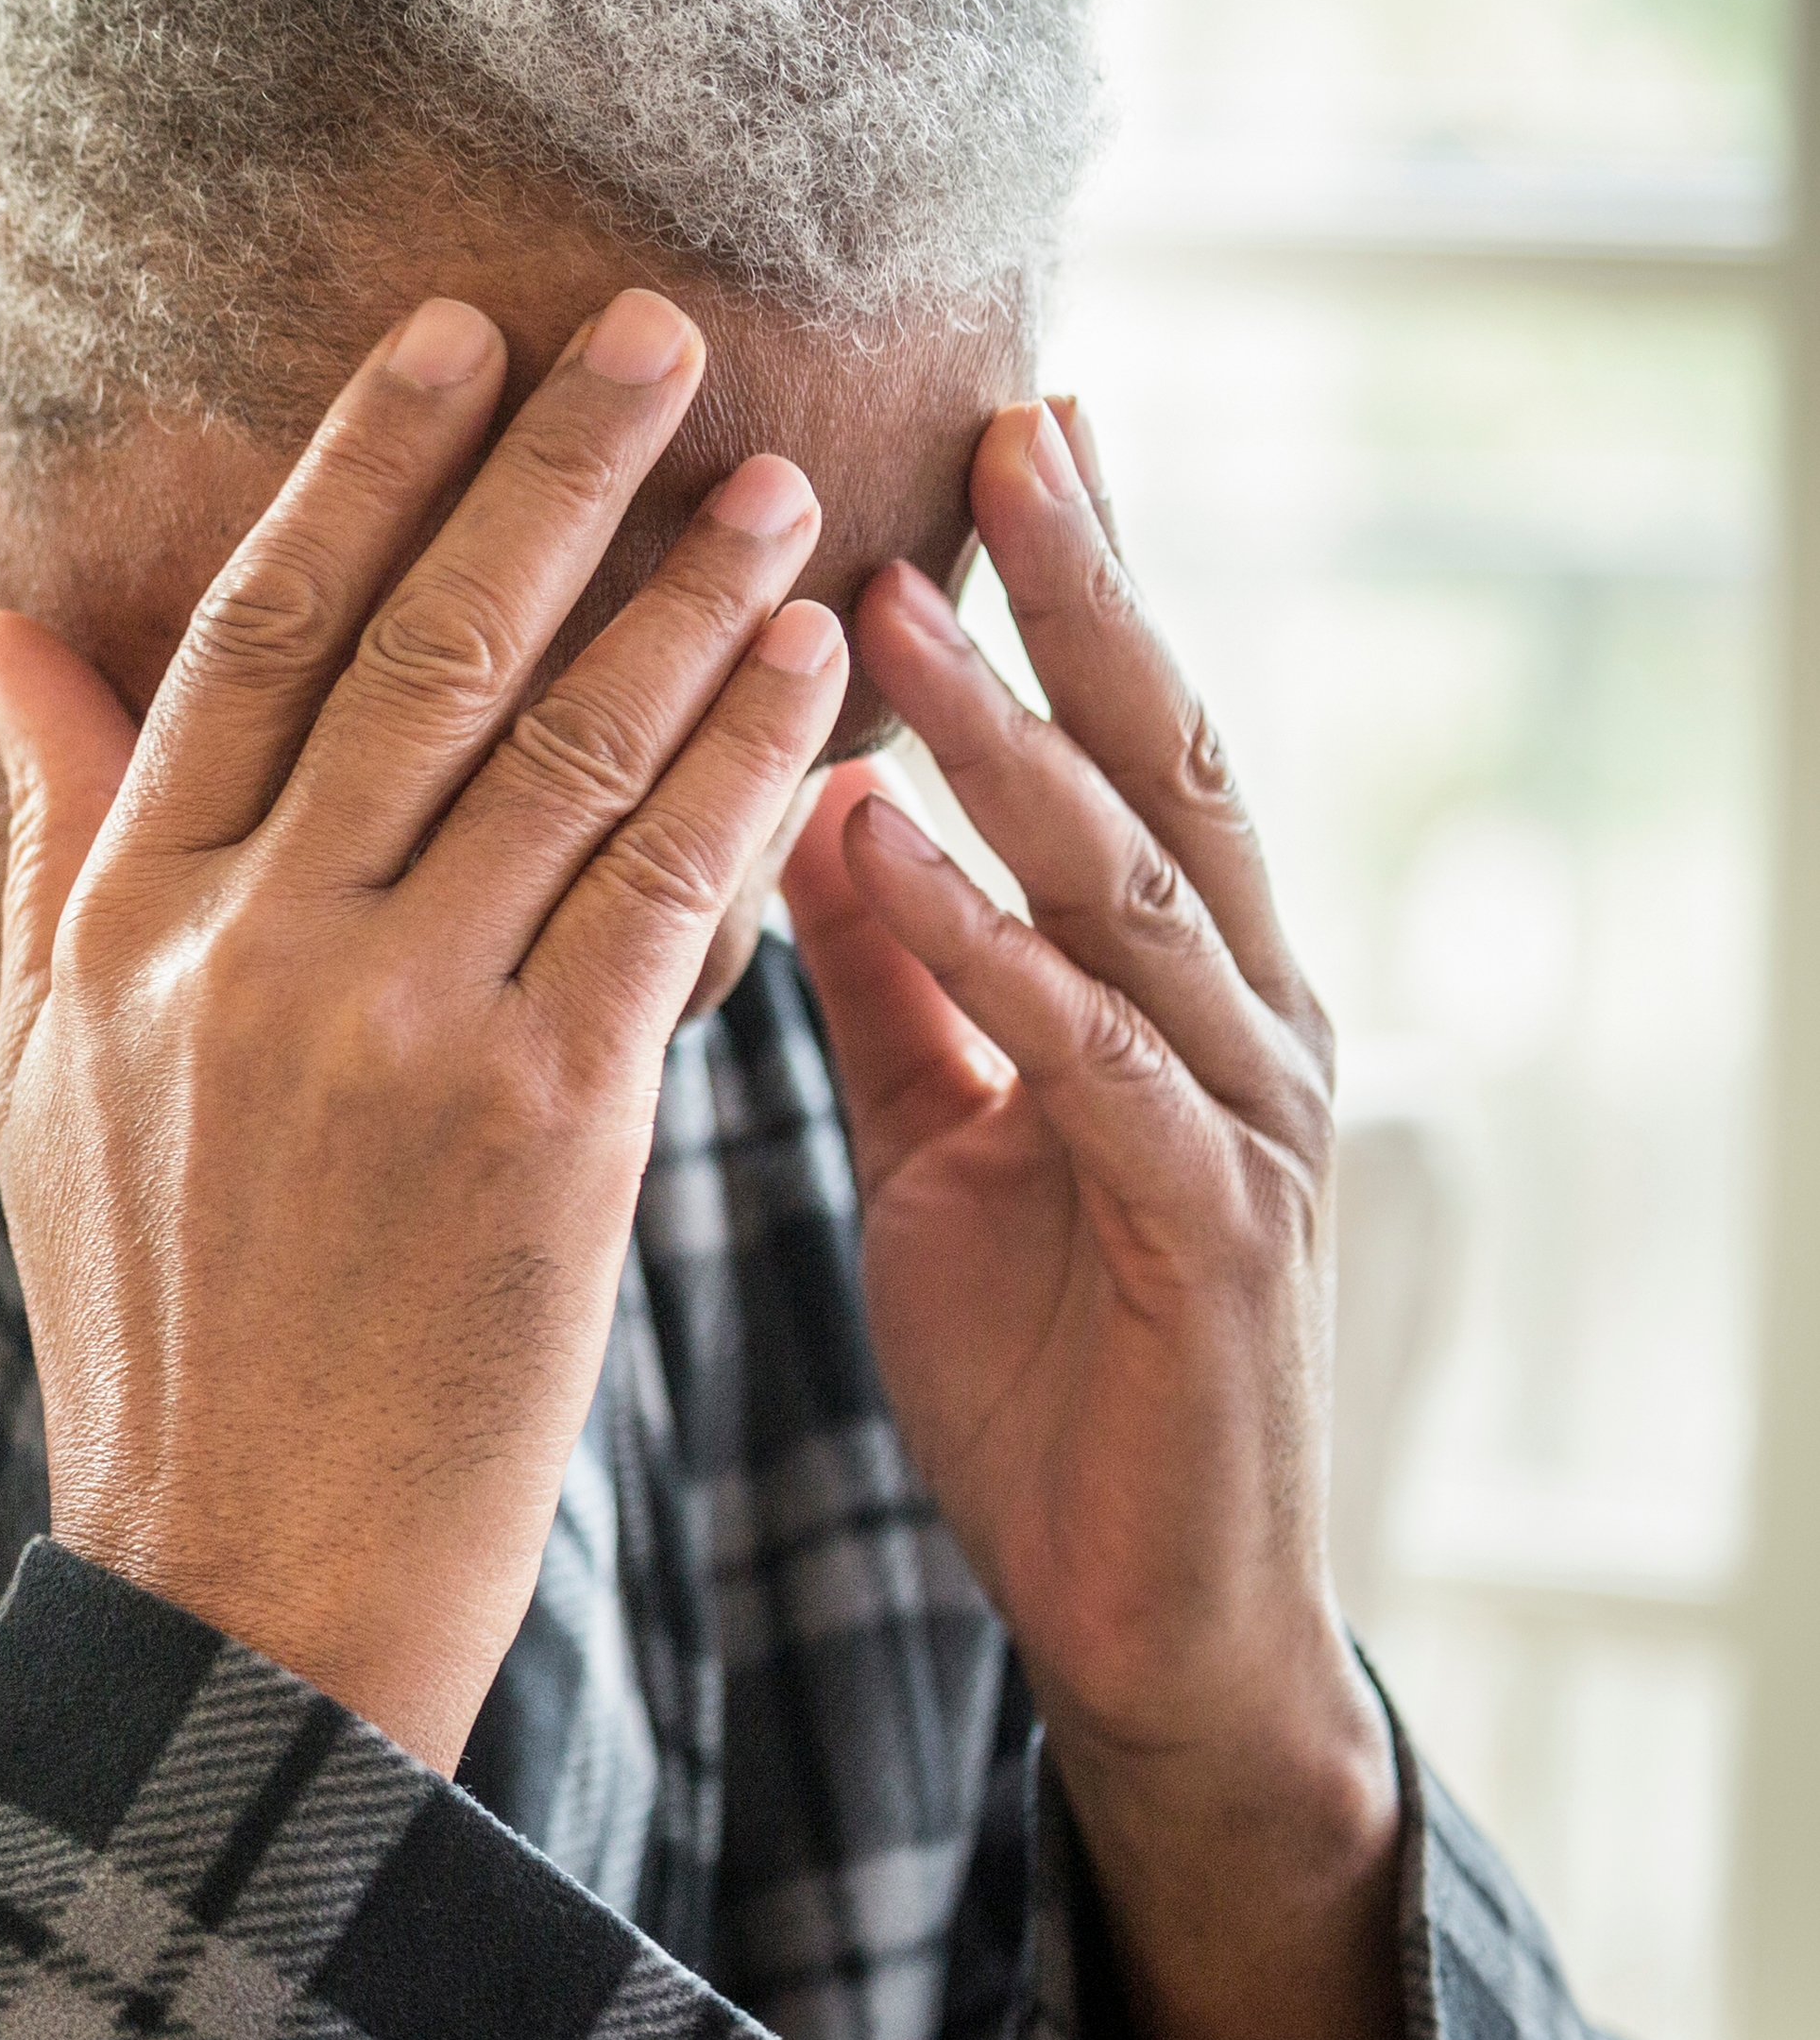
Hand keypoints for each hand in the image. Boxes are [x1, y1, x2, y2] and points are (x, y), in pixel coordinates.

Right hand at [0, 289, 847, 1770]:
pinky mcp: (539, 1128)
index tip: (455, 334)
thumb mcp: (48, 1069)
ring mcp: (389, 1032)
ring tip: (786, 485)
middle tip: (665, 332)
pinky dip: (751, 764)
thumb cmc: (156, 1320)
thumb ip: (57, 838)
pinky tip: (820, 677)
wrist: (244, 1584)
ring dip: (689, 594)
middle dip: (551, 469)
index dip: (358, 468)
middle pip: (418, 649)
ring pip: (563, 748)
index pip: (245, 633)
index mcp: (119, 923)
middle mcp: (241, 948)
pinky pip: (664, 892)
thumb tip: (11, 639)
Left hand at [783, 402, 1384, 1808]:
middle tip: (1000, 431)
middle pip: (1159, 763)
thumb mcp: (941, 1130)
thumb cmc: (1042, 1363)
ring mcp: (1237, 1124)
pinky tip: (891, 853)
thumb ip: (892, 971)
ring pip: (1125, 892)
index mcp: (1170, 986)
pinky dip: (993, 952)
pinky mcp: (1209, 1241)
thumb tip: (802, 797)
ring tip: (888, 606)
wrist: (1142, 1615)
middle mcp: (1236, 1021)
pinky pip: (1092, 1067)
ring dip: (1006, 745)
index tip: (1007, 424)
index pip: (1121, 742)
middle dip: (1082, 597)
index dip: (1074, 588)